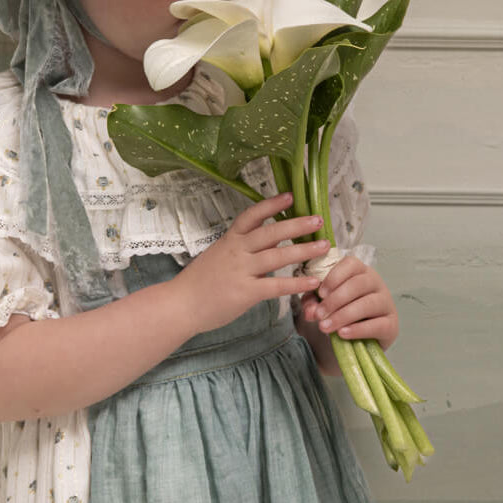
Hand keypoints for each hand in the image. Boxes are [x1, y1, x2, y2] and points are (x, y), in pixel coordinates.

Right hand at [171, 191, 333, 335]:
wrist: (179, 305)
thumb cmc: (197, 284)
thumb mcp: (216, 257)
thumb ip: (239, 250)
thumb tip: (264, 244)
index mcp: (229, 240)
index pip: (252, 216)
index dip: (271, 205)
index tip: (290, 196)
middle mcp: (236, 251)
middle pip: (271, 233)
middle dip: (297, 225)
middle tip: (318, 220)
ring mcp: (241, 271)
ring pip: (277, 256)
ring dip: (303, 250)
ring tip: (324, 247)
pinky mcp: (245, 293)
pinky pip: (276, 286)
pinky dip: (296, 283)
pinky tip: (311, 281)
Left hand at [299, 256, 398, 352]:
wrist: (351, 344)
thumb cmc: (337, 315)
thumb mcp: (320, 305)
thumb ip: (312, 303)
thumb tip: (311, 310)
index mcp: (360, 272)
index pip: (351, 264)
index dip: (334, 277)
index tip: (320, 293)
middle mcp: (376, 284)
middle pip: (358, 284)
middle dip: (335, 300)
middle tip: (319, 315)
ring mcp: (386, 304)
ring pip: (368, 304)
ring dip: (343, 315)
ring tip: (325, 327)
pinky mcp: (391, 325)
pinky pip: (377, 325)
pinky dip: (358, 330)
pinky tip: (342, 334)